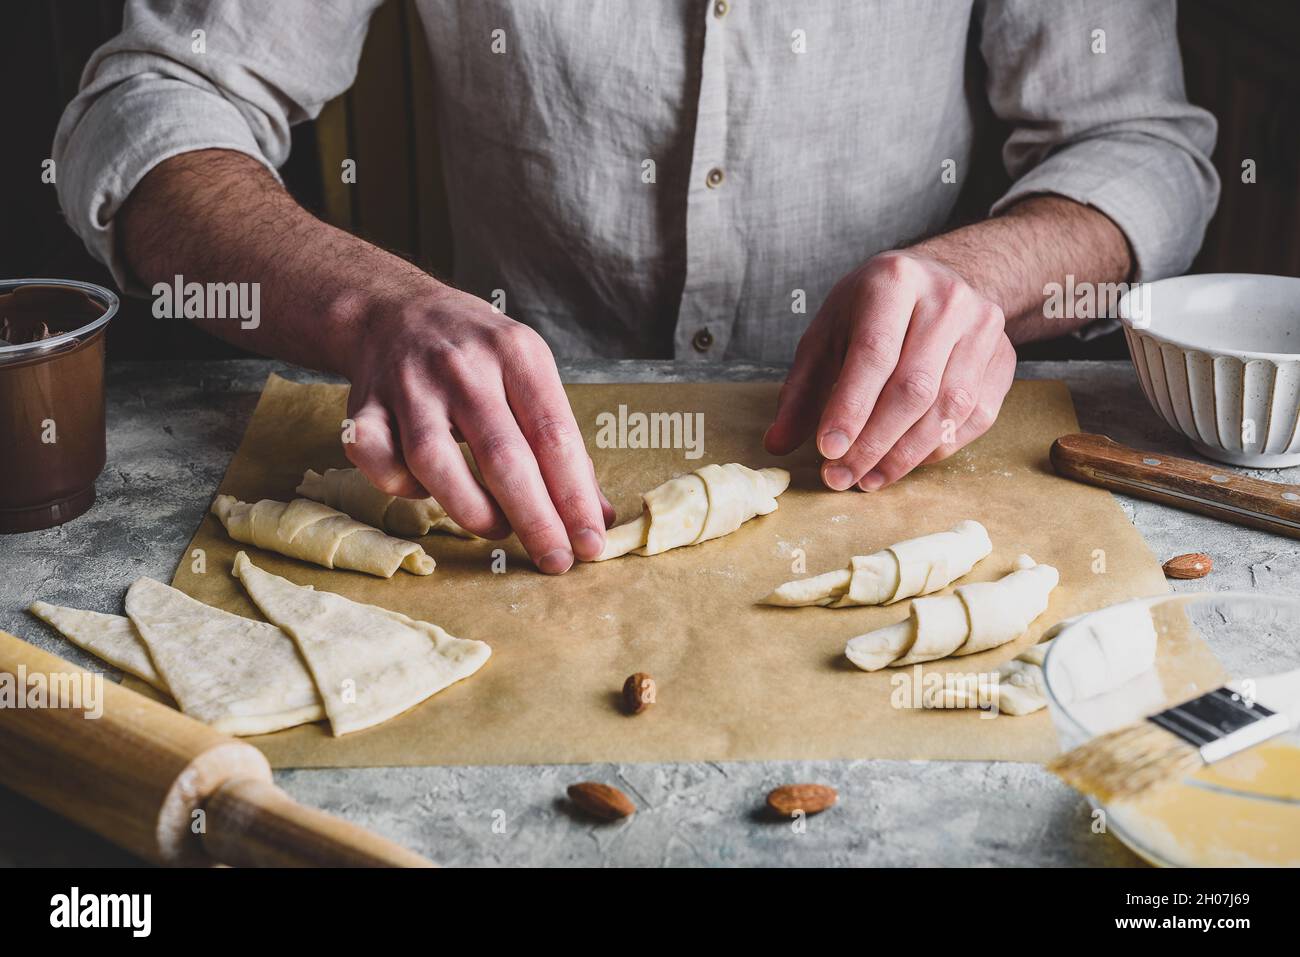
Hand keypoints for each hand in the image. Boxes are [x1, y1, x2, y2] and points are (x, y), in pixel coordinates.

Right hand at [341, 284, 614, 572]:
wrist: (392, 311)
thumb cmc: (476, 355)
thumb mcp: (529, 374)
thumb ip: (562, 445)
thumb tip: (596, 517)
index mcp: (516, 353)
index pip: (554, 435)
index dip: (574, 497)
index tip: (590, 543)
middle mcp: (462, 366)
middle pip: (502, 456)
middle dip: (535, 519)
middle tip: (555, 560)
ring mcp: (408, 385)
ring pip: (435, 463)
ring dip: (472, 511)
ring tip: (498, 529)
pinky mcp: (361, 407)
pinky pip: (378, 462)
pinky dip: (402, 488)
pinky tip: (427, 490)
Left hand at [765, 250, 1014, 489]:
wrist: (936, 284)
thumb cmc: (871, 311)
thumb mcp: (827, 335)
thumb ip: (802, 390)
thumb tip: (777, 444)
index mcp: (894, 280)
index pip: (875, 354)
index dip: (851, 408)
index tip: (828, 450)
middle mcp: (947, 299)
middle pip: (914, 387)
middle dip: (874, 443)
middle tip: (841, 477)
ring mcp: (984, 328)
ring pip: (949, 408)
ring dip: (905, 455)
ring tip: (867, 479)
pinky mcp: (1005, 358)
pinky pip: (975, 417)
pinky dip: (937, 449)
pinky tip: (903, 463)